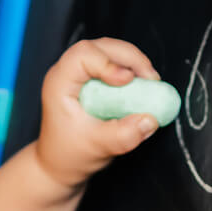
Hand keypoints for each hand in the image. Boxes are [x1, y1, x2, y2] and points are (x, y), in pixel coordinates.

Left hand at [34, 38, 161, 190]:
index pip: (82, 55)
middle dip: (130, 58)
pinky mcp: (93, 78)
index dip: (108, 62)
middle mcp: (68, 72)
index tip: (127, 81)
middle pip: (100, 47)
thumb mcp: (96, 148)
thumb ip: (122, 135)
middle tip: (151, 79)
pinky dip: (132, 69)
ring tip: (150, 82)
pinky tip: (143, 85)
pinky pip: (114, 62)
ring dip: (133, 61)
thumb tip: (149, 120)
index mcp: (60, 83)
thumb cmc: (69, 154)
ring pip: (109, 50)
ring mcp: (80, 73)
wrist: (60, 163)